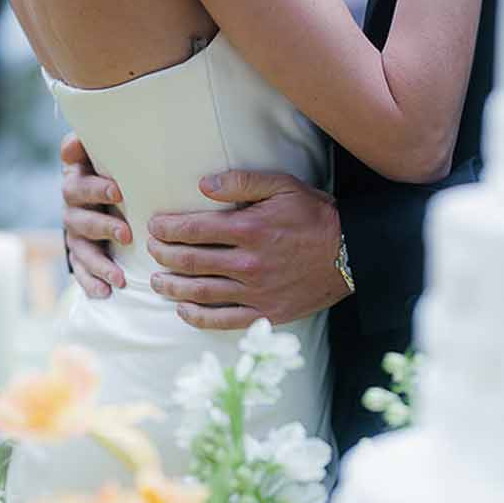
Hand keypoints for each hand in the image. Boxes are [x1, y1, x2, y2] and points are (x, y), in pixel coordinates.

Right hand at [60, 132, 131, 298]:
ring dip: (100, 264)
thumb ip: (86, 146)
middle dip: (103, 227)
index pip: (77, 186)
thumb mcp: (98, 155)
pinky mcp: (79, 257)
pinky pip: (81, 272)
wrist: (99, 196)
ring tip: (120, 277)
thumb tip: (72, 145)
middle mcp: (72, 211)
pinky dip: (92, 284)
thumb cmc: (107, 171)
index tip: (119, 191)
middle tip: (126, 234)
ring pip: (81, 251)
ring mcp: (74, 236)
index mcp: (76, 184)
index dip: (95, 189)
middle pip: (79, 220)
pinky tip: (106, 293)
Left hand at [147, 170, 349, 330]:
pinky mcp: (265, 312)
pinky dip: (197, 316)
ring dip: (172, 287)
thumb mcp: (283, 186)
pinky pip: (222, 320)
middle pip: (190, 262)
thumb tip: (204, 184)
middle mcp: (247, 263)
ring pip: (199, 293)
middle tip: (151, 250)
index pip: (193, 229)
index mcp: (249, 229)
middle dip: (163, 255)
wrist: (352, 254)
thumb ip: (241, 183)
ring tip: (157, 280)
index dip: (167, 228)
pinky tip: (182, 309)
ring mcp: (255, 291)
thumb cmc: (315, 216)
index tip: (154, 226)